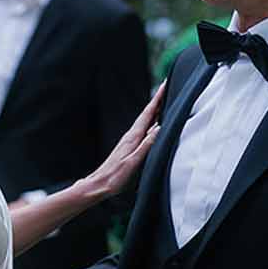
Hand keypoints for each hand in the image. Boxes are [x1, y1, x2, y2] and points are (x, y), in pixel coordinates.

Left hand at [80, 86, 163, 204]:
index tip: (165, 84)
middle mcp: (131, 136)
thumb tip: (158, 129)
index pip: (148, 113)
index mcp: (132, 137)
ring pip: (146, 121)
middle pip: (147, 114)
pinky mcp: (129, 147)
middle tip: (167, 87)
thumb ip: (146, 145)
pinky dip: (151, 123)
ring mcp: (129, 141)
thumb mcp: (133, 162)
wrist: (100, 184)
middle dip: (158, 101)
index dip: (158, 99)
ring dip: (155, 110)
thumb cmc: (115, 176)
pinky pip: (143, 130)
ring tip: (164, 102)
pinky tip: (154, 124)